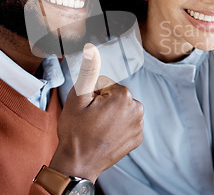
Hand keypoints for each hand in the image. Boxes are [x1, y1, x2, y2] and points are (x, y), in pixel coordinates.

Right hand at [50, 43, 143, 182]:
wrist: (78, 163)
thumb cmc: (75, 131)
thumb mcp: (77, 97)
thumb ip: (89, 72)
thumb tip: (92, 50)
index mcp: (124, 96)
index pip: (107, 85)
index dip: (94, 95)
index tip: (88, 110)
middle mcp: (137, 109)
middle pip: (116, 97)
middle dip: (104, 104)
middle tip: (91, 120)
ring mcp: (138, 126)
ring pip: (122, 110)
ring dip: (111, 115)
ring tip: (97, 129)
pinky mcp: (137, 139)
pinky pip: (127, 124)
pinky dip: (117, 128)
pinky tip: (105, 136)